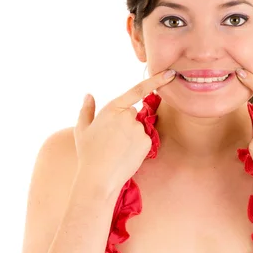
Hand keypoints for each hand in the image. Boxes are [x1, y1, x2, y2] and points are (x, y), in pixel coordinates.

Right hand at [74, 69, 176, 201]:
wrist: (99, 178)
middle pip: (132, 114)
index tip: (170, 73)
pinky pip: (144, 140)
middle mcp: (128, 116)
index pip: (138, 90)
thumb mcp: (82, 130)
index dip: (156, 80)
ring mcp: (139, 129)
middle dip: (125, 124)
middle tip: (111, 140)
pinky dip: (137, 146)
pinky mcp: (147, 142)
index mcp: (112, 109)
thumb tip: (89, 95)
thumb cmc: (88, 154)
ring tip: (116, 150)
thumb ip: (87, 110)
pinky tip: (126, 155)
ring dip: (131, 136)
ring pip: (138, 128)